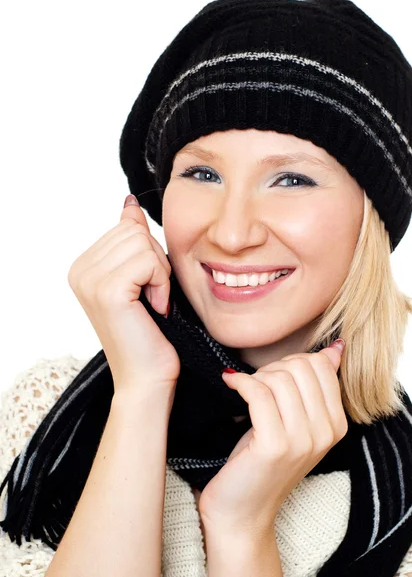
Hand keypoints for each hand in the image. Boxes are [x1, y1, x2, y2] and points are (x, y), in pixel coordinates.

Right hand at [67, 194, 180, 393]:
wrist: (147, 377)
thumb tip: (129, 204)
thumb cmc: (151, 332)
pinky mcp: (106, 290)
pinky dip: (162, 283)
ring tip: (152, 303)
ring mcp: (88, 279)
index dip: (150, 255)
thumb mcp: (143, 277)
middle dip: (155, 261)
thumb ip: (132, 239)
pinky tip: (155, 308)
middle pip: (135, 230)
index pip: (129, 227)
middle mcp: (79, 270)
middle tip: (152, 296)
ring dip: (160, 273)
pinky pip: (149, 261)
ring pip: (143, 242)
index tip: (146, 290)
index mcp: (84, 265)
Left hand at [197, 342, 347, 533]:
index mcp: (337, 424)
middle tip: (256, 384)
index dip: (291, 363)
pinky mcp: (274, 446)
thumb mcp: (296, 421)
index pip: (320, 365)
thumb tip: (335, 348)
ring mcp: (302, 441)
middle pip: (300, 368)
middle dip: (273, 368)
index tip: (273, 377)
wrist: (243, 512)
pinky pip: (258, 393)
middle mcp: (326, 432)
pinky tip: (231, 385)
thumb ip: (315, 386)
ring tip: (245, 391)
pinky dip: (241, 382)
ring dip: (255, 377)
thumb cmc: (263, 462)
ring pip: (279, 379)